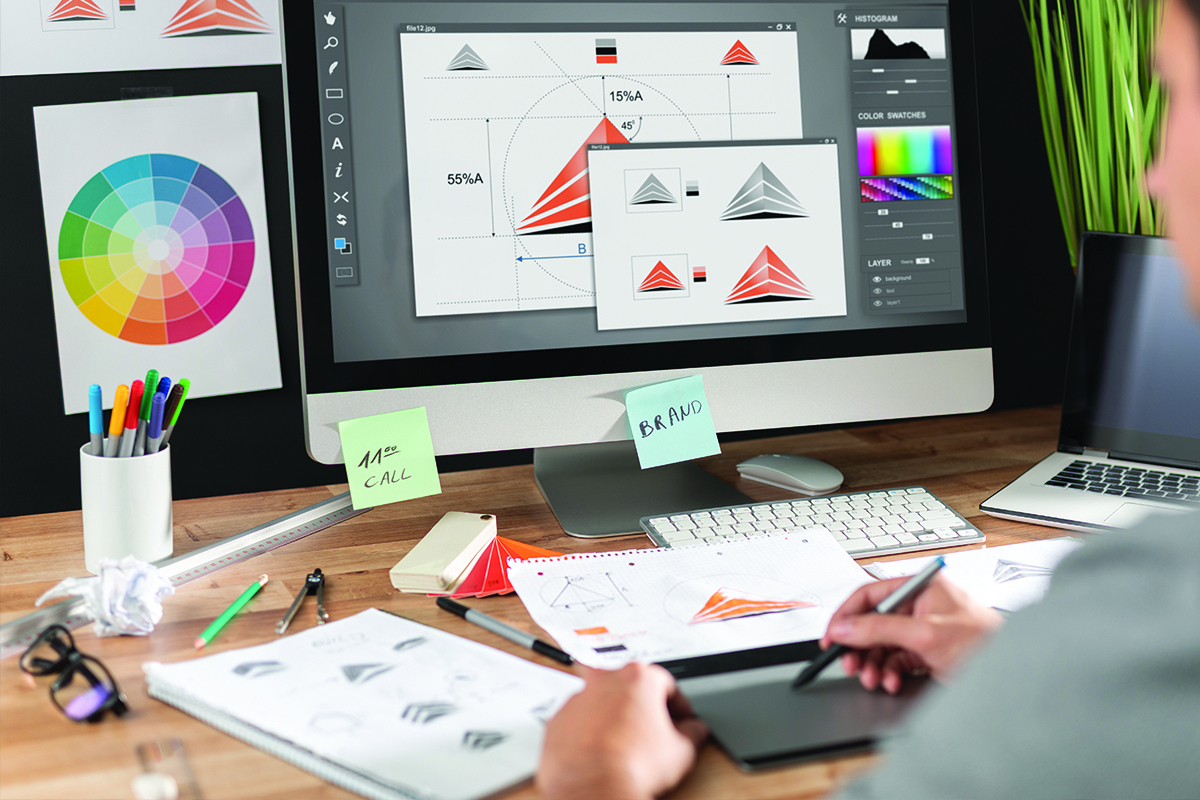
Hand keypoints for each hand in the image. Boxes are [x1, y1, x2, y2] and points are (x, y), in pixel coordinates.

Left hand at [536, 662, 708, 799]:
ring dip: (613, 718)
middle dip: (643, 708)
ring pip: (602, 702)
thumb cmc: (632, 766)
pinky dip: (589, 732)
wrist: (591, 789)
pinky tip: (601, 753)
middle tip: (653, 732)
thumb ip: (692, 733)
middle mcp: (604, 680)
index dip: (678, 704)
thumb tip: (695, 730)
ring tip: (625, 746)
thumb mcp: (681, 751)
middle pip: (630, 688)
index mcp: (637, 677)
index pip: (666, 684)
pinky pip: (579, 721)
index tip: (680, 718)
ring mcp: (576, 699)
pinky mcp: (557, 720)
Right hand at [820, 573, 1003, 694]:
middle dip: (860, 647)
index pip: (870, 594)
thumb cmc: (986, 645)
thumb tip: (845, 627)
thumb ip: (879, 629)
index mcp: (920, 587)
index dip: (846, 615)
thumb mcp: (925, 635)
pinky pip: (896, 660)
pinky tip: (892, 681)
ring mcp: (924, 630)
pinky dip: (889, 673)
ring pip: (882, 645)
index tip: (831, 635)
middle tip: (850, 663)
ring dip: (873, 664)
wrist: (1014, 676)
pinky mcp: (928, 652)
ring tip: (873, 679)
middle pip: (873, 622)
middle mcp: (920, 605)